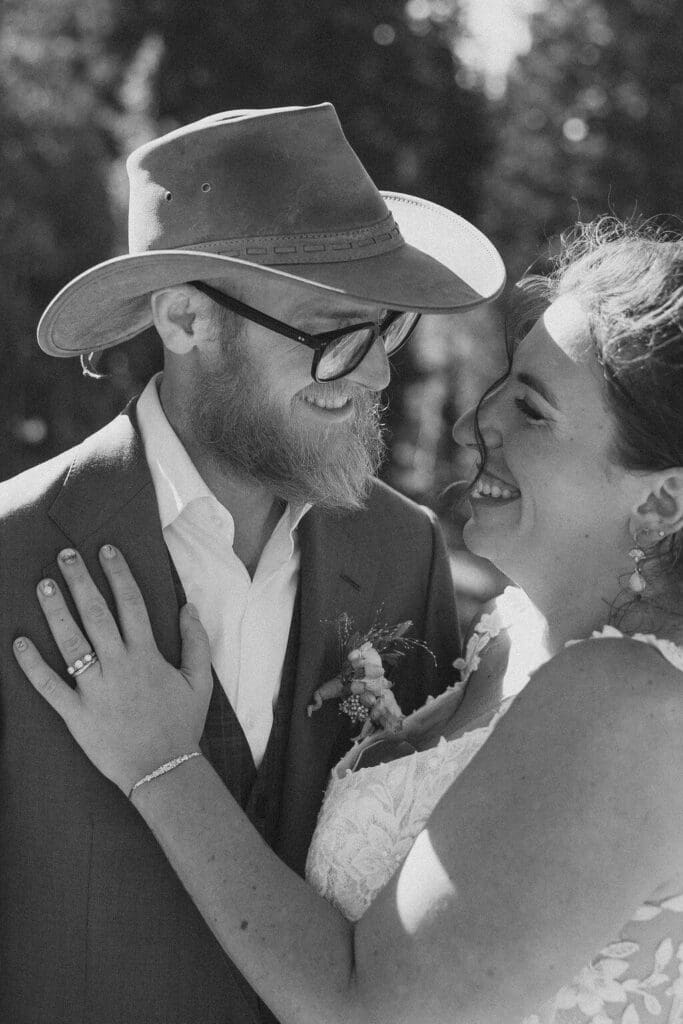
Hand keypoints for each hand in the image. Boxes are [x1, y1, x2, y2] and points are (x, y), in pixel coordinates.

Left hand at [13, 545, 212, 794]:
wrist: (164, 771)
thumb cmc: (182, 724)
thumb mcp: (200, 681)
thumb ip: (195, 642)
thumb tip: (189, 606)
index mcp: (147, 656)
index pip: (130, 604)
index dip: (118, 574)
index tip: (106, 550)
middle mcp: (119, 666)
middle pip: (96, 614)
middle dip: (80, 581)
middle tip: (65, 555)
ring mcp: (95, 690)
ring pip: (71, 643)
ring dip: (56, 612)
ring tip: (44, 585)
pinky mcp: (76, 715)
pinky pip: (49, 687)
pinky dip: (33, 666)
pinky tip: (19, 643)